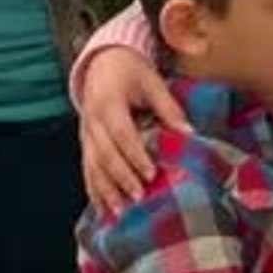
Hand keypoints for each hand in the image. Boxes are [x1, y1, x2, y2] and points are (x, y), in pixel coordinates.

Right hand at [79, 45, 189, 211]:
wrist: (102, 60)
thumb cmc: (130, 70)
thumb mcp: (152, 81)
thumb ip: (168, 108)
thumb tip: (189, 134)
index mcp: (108, 102)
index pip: (122, 134)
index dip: (135, 155)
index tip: (151, 174)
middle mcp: (92, 120)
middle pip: (105, 154)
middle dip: (121, 178)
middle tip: (138, 197)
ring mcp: (85, 132)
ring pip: (92, 165)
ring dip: (105, 190)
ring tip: (119, 211)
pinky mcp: (84, 141)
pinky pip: (86, 168)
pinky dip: (93, 189)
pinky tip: (102, 208)